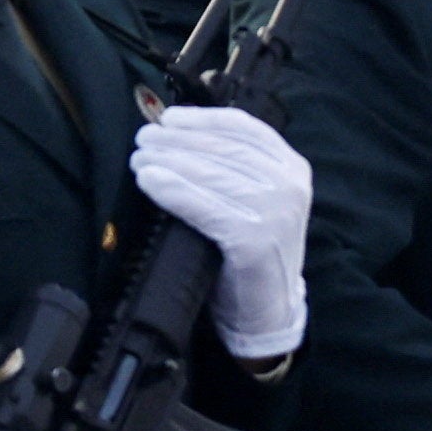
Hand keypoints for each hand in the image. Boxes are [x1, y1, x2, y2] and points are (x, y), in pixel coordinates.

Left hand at [132, 106, 311, 359]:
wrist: (268, 311)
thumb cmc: (250, 253)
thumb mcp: (253, 201)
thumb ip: (232, 170)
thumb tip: (175, 135)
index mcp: (292, 168)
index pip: (245, 129)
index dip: (203, 119)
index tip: (168, 118)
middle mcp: (290, 185)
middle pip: (225, 149)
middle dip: (179, 140)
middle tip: (142, 138)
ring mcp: (276, 212)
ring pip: (213, 174)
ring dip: (170, 161)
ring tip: (139, 159)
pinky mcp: (256, 240)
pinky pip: (206, 207)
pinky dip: (174, 191)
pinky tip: (150, 182)